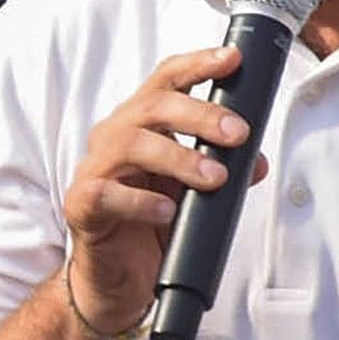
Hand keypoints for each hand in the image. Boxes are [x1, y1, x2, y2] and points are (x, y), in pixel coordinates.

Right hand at [57, 44, 254, 339]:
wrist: (117, 279)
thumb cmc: (151, 226)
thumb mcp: (194, 194)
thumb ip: (222, 172)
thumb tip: (257, 163)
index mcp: (141, 124)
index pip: (166, 80)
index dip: (198, 64)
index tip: (232, 60)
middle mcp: (114, 137)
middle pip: (152, 106)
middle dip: (199, 114)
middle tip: (237, 133)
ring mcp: (94, 170)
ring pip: (131, 144)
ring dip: (179, 157)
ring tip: (213, 178)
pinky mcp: (81, 206)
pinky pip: (106, 194)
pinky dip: (140, 201)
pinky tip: (167, 211)